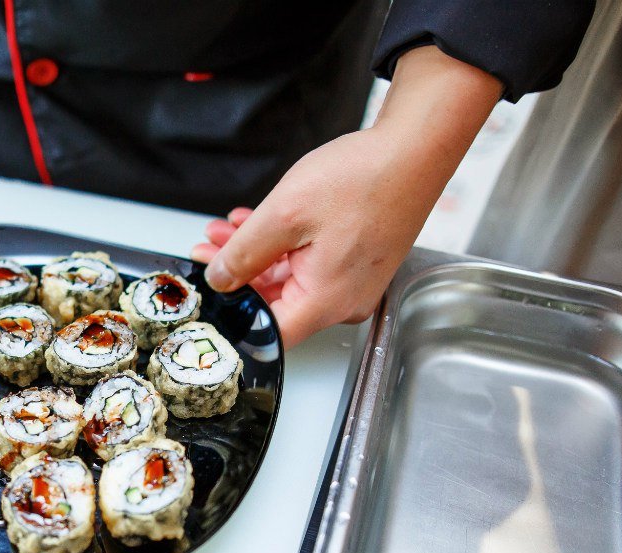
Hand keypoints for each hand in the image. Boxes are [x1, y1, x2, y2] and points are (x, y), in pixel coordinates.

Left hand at [192, 46, 502, 348]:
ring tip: (225, 232)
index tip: (207, 298)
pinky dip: (280, 247)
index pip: (267, 333)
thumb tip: (219, 279)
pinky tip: (256, 224)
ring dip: (255, 256)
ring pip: (289, 281)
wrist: (413, 149)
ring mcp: (352, 284)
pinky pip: (309, 266)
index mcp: (325, 301)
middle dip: (237, 276)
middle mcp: (343, 302)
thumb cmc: (364, 178)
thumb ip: (243, 254)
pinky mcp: (356, 264)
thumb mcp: (284, 214)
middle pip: (275, 305)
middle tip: (208, 253)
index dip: (232, 317)